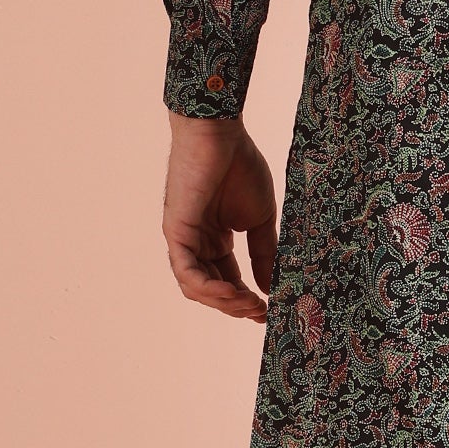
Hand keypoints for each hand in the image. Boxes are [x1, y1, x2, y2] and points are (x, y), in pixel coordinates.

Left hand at [163, 111, 277, 322]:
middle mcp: (197, 242)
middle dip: (236, 305)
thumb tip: (272, 287)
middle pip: (212, 288)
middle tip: (261, 313)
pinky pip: (186, 272)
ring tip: (250, 305)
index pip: (227, 279)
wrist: (221, 134)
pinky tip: (232, 293)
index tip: (269, 311)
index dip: (246, 298)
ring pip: (197, 287)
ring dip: (224, 302)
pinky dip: (208, 288)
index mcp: (215, 238)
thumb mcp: (260, 218)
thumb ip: (264, 252)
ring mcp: (184, 239)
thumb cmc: (239, 166)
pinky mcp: (176, 232)